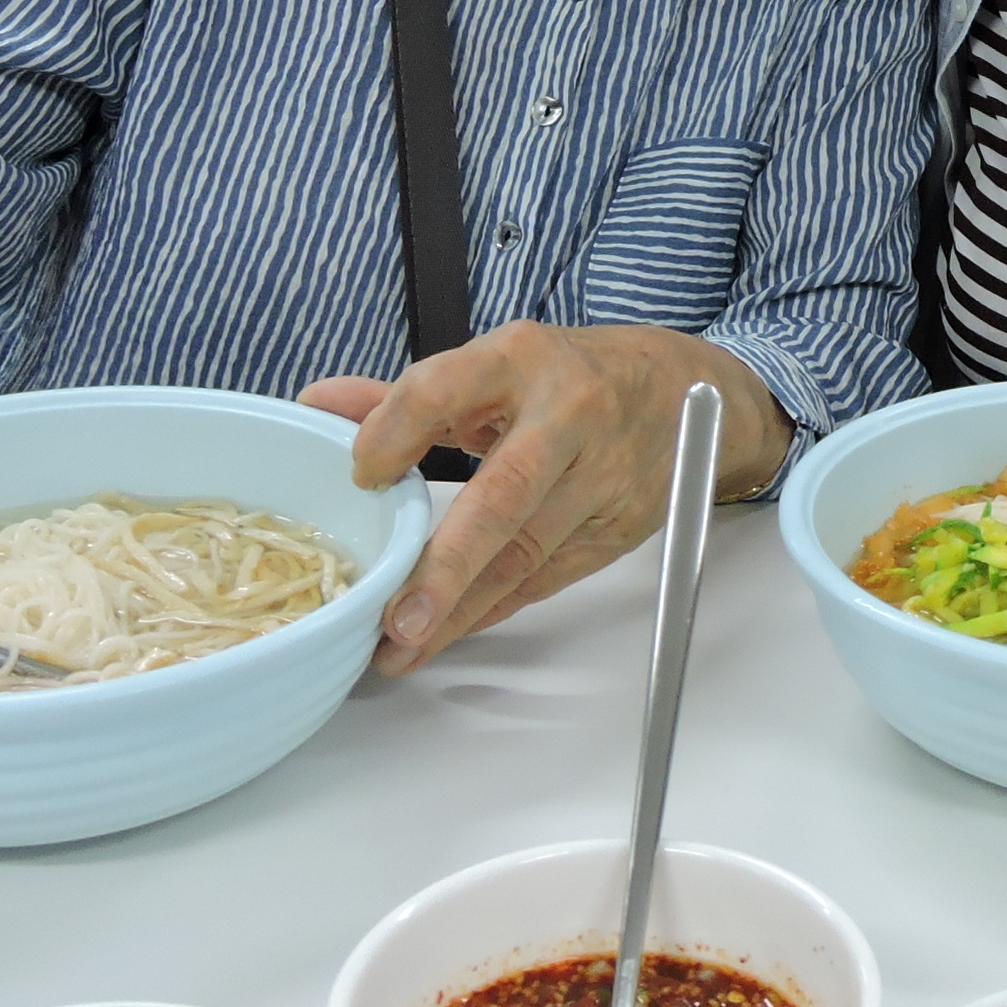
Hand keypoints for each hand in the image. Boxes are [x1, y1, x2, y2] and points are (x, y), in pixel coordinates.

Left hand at [301, 325, 788, 671]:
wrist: (688, 388)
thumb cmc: (574, 375)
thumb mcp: (496, 364)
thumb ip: (408, 394)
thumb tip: (318, 406)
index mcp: (520, 359)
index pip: (446, 390)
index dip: (396, 432)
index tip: (361, 475)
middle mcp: (566, 416)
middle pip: (502, 496)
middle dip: (446, 565)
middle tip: (394, 618)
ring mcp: (598, 477)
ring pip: (523, 553)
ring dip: (460, 608)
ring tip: (401, 648)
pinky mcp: (616, 526)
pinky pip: (545, 577)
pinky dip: (492, 609)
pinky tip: (446, 633)